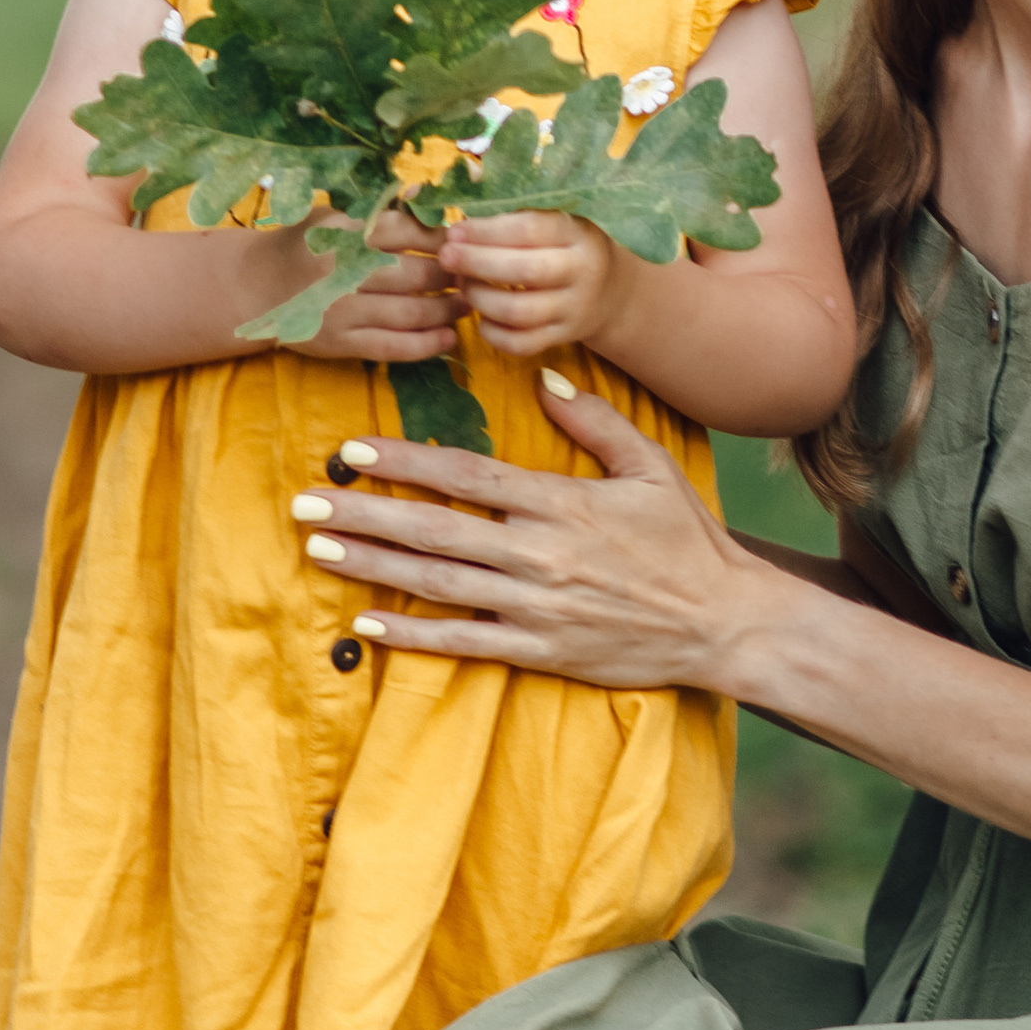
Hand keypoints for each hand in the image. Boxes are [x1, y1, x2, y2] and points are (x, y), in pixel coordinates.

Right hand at [281, 207, 464, 367]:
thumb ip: (379, 212)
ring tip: (467, 303)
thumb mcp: (333, 217)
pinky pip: (394, 347)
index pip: (405, 231)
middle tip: (472, 275)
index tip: (463, 241)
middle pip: (414, 275)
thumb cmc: (304, 245)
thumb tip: (424, 193)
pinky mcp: (339, 344)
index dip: (441, 238)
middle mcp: (341, 272)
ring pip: (410, 313)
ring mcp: (340, 311)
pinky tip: (450, 336)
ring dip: (447, 310)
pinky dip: (427, 344)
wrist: (256, 288)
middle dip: (451, 276)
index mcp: (341, 233)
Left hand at [295, 385, 765, 689]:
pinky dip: (412, 635)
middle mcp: (539, 554)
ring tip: (318, 550)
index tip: (354, 449)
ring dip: (371, 566)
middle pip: (434, 529)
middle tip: (304, 502)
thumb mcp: (652, 466)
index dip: (405, 461)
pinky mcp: (541, 652)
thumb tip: (544, 376)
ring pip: (436, 584)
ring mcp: (536, 608)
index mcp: (561, 502)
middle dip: (363, 513)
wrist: (726, 623)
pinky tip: (366, 623)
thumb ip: (596, 420)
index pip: (466, 476)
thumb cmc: (689, 541)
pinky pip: (463, 643)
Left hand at [434, 209, 621, 365]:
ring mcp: (573, 310)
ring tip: (462, 284)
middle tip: (446, 257)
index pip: (530, 230)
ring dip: (480, 298)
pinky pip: (522, 344)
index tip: (455, 231)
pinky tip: (480, 317)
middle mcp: (581, 273)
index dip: (487, 231)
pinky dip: (493, 334)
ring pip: (519, 312)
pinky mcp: (562, 338)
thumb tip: (461, 229)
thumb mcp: (558, 225)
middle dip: (477, 263)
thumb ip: (517, 224)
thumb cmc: (569, 249)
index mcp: (578, 234)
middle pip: (525, 271)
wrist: (612, 293)